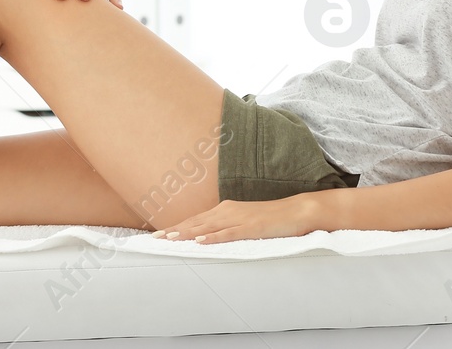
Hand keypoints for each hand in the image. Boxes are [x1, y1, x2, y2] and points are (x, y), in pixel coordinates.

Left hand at [149, 195, 319, 244]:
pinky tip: (201, 241)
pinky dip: (214, 237)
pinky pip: (229, 233)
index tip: (159, 235)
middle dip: (175, 230)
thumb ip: (227, 228)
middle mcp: (228, 211)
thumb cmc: (271, 218)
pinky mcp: (252, 227)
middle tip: (155, 238)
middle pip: (196, 222)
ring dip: (188, 232)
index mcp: (225, 210)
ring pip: (208, 226)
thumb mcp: (244, 222)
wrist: (296, 211)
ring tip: (170, 239)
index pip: (196, 220)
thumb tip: (209, 237)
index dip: (177, 227)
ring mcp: (239, 219)